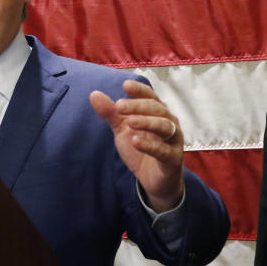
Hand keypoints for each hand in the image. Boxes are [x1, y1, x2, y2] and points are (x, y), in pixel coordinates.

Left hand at [89, 79, 184, 210]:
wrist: (153, 180)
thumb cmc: (141, 149)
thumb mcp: (122, 130)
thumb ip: (111, 113)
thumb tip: (94, 94)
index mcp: (157, 113)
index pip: (150, 96)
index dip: (140, 90)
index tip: (125, 85)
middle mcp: (168, 123)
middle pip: (157, 109)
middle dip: (138, 106)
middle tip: (119, 106)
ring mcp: (173, 141)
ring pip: (164, 126)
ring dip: (147, 122)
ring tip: (130, 122)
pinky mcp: (172, 159)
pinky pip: (163, 150)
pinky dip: (150, 145)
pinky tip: (136, 142)